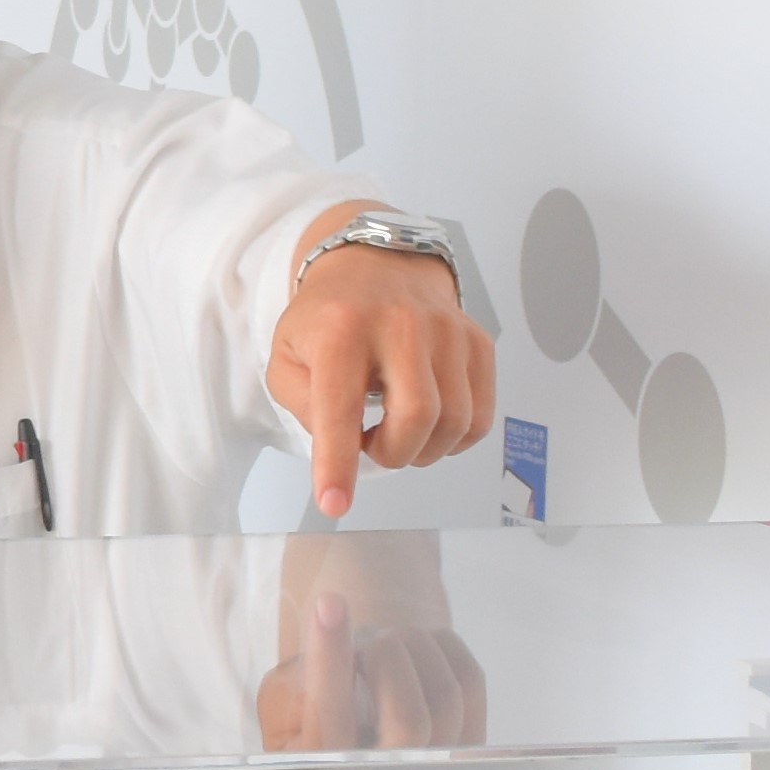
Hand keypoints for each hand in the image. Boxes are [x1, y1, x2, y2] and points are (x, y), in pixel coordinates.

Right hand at [257, 547, 488, 750]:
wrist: (357, 718)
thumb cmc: (311, 706)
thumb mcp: (281, 700)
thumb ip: (295, 684)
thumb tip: (335, 650)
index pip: (333, 719)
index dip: (330, 660)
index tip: (328, 604)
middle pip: (408, 719)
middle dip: (388, 655)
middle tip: (371, 633)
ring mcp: (434, 764)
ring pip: (445, 697)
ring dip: (415, 646)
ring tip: (389, 638)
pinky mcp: (468, 740)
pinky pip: (470, 681)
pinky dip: (443, 646)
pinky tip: (419, 645)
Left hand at [268, 244, 492, 517]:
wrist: (375, 265)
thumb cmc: (327, 320)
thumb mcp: (287, 355)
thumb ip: (301, 405)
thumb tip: (341, 446)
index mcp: (341, 329)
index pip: (339, 406)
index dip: (337, 463)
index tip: (333, 503)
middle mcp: (400, 324)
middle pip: (417, 417)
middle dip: (393, 454)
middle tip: (372, 445)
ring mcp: (447, 331)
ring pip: (455, 422)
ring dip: (423, 449)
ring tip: (396, 432)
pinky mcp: (477, 341)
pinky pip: (481, 416)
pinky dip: (455, 438)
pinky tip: (429, 425)